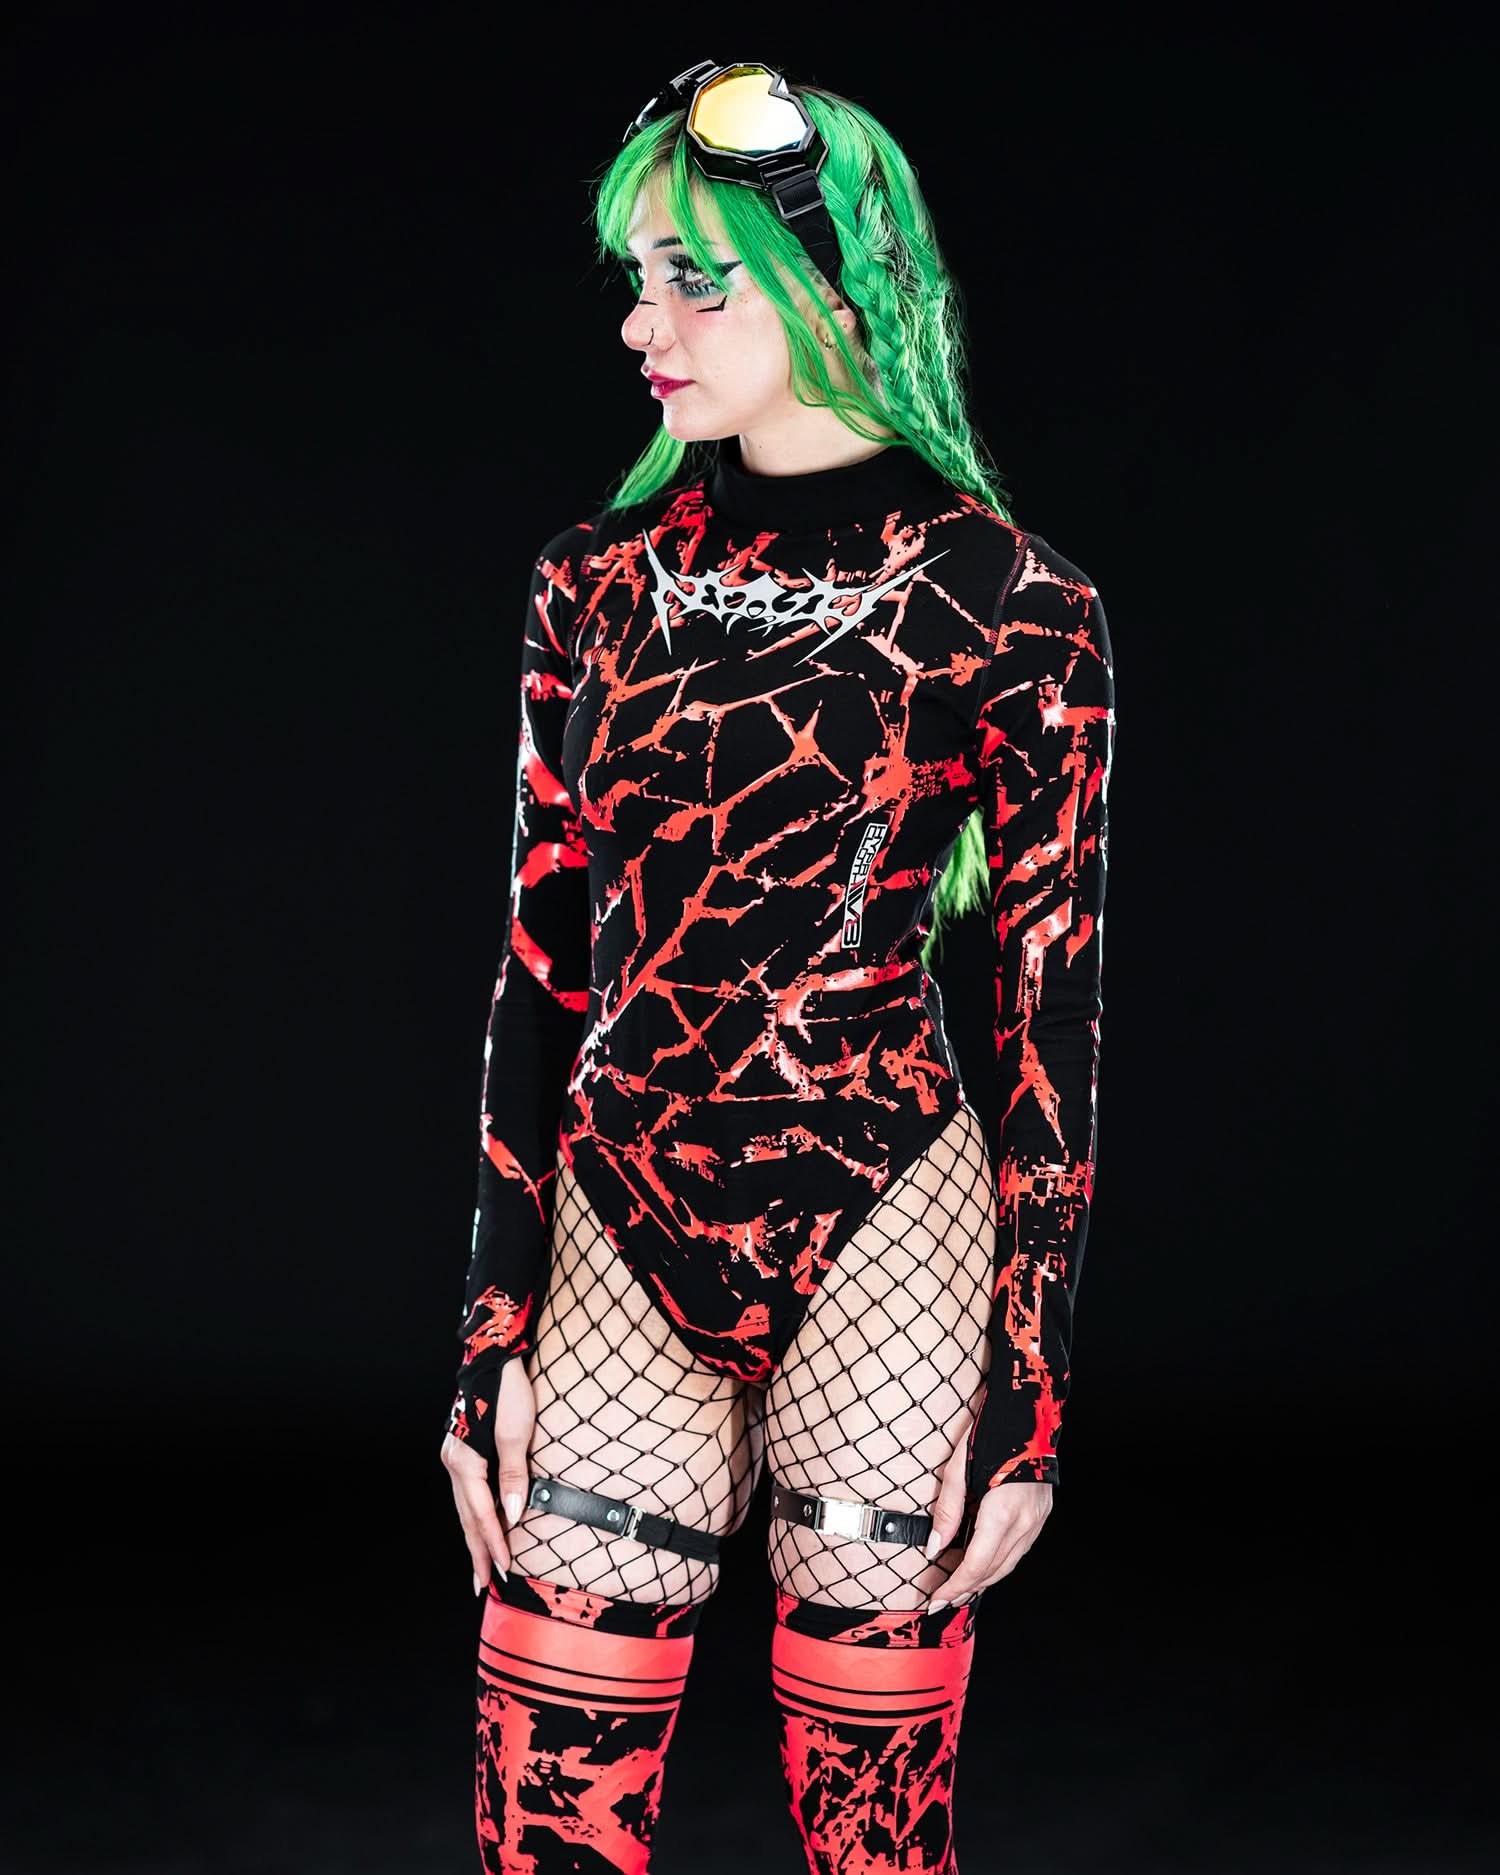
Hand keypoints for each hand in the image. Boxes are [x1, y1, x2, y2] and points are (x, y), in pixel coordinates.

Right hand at [440, 1358, 536, 1596]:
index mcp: (464, 1461)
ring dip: (474, 1537)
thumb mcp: (517, 1432)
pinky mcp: (460, 1452)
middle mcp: (453, 1463)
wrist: (493, 1359)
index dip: (494, 1544)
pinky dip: (474, 1515)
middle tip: (484, 1584)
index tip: (506, 1569)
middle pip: (466, 1518)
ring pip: (464, 1508)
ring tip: (482, 1565)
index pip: (481, 1514)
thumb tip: (514, 1515)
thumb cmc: (507, 1391)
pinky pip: (467, 1494)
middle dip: (478, 1551)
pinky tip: (482, 1527)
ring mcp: (454, 1458)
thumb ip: (514, 1475)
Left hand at [922, 1424, 1051, 1608]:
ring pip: (1008, 1564)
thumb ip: (947, 1510)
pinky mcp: (1041, 1514)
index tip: (936, 1600)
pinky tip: (983, 1562)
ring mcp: (1037, 1520)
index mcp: (1003, 1512)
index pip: (976, 1565)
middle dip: (966, 1589)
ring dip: (983, 1579)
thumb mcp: (959, 1468)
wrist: (1029, 1411)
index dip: (955, 1587)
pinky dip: (998, 1562)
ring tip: (959, 1587)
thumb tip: (934, 1547)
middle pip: (993, 1571)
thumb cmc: (991, 1433)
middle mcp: (1025, 1522)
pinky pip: (1019, 1549)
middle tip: (943, 1599)